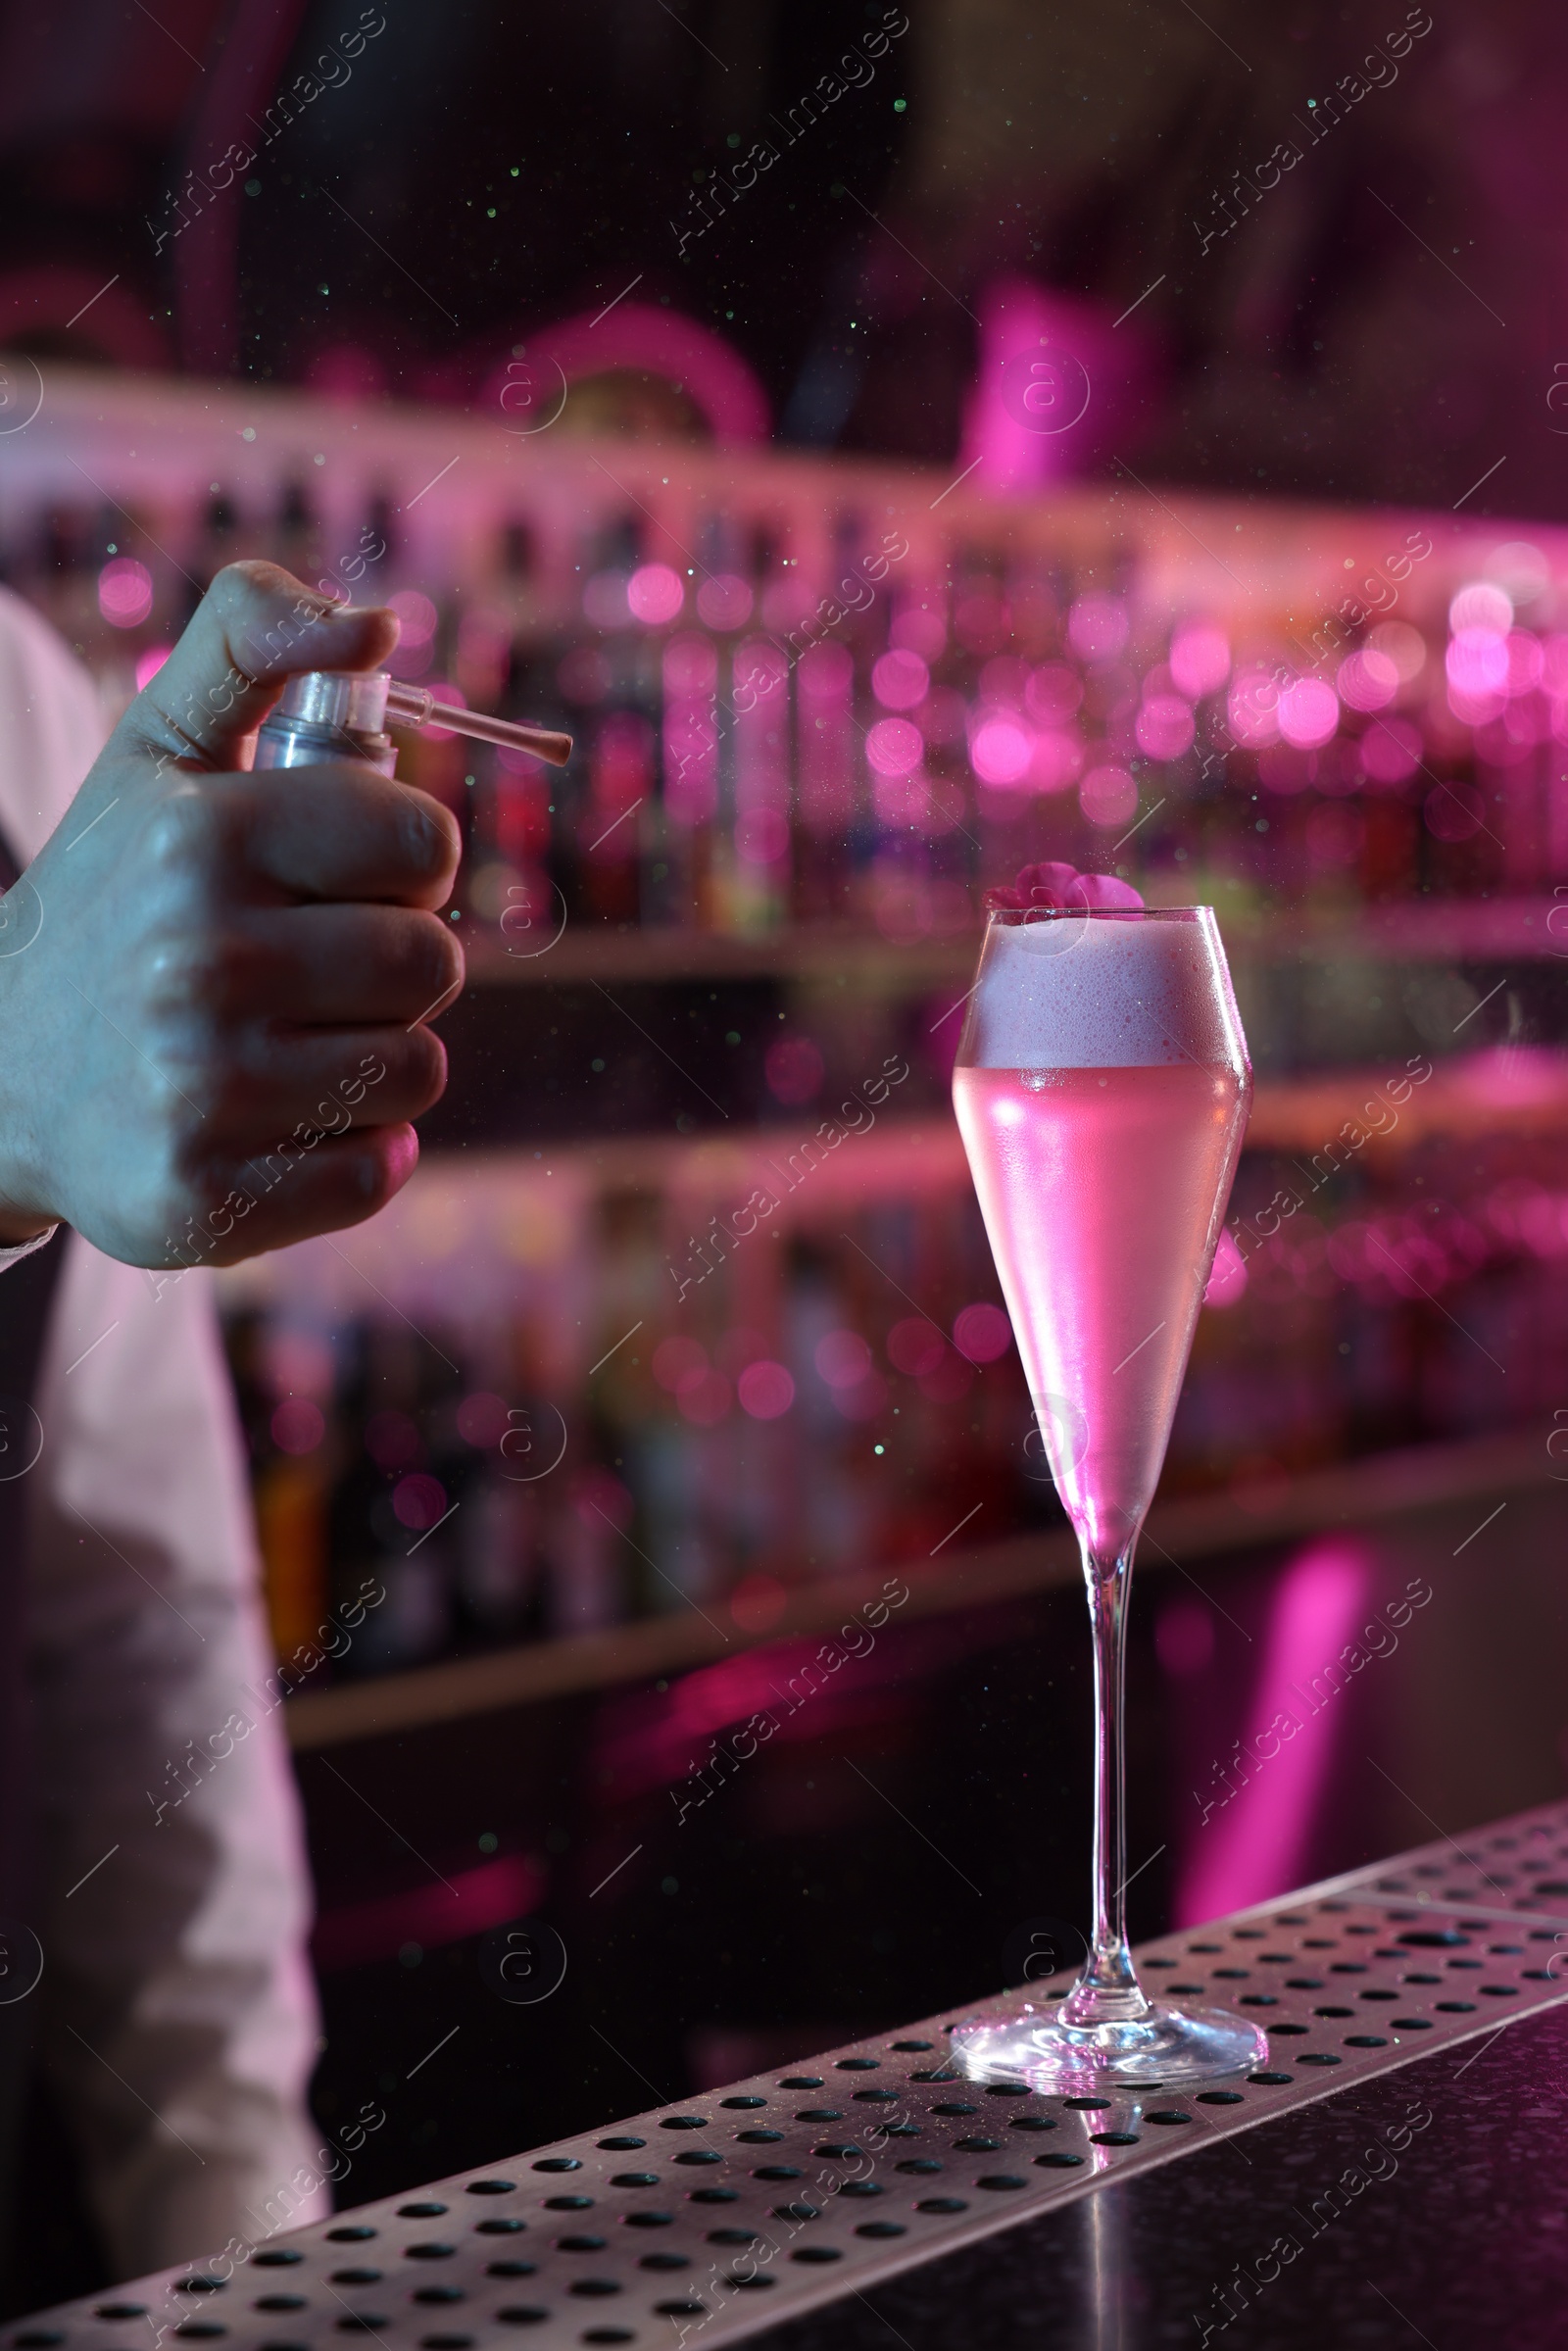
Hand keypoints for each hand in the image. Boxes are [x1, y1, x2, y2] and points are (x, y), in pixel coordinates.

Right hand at [0, 561, 462, 1266]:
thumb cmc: (114, 900)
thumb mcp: (158, 752)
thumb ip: (251, 644)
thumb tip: (373, 621)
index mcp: (200, 840)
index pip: (422, 841)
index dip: (401, 864)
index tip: (341, 880)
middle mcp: (195, 962)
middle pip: (433, 963)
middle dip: (393, 966)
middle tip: (312, 973)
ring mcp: (198, 1090)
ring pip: (418, 1072)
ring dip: (379, 1061)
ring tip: (294, 1047)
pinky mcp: (204, 1199)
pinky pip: (376, 1174)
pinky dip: (356, 1155)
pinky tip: (286, 1125)